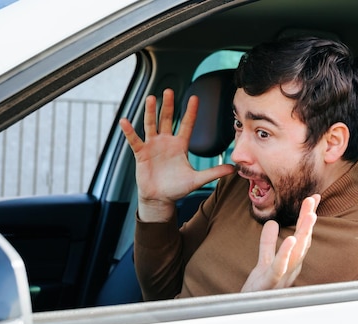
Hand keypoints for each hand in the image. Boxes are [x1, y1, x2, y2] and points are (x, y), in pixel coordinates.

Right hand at [119, 89, 234, 221]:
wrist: (160, 199)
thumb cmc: (178, 189)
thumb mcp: (197, 180)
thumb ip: (213, 172)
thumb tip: (233, 169)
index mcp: (180, 145)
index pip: (186, 124)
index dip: (190, 112)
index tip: (194, 97)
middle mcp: (166, 142)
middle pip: (167, 119)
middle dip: (168, 105)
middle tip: (168, 91)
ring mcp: (153, 146)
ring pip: (151, 125)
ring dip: (150, 112)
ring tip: (151, 98)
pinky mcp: (141, 154)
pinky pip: (134, 140)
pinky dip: (129, 131)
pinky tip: (125, 121)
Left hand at [241, 194, 320, 291]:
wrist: (246, 312)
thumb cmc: (259, 289)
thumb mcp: (263, 262)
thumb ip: (267, 244)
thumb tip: (272, 223)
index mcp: (291, 262)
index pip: (302, 236)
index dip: (308, 218)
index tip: (313, 198)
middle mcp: (292, 269)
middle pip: (304, 241)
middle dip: (310, 220)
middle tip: (314, 198)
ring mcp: (283, 277)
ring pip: (298, 253)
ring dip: (305, 233)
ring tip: (310, 215)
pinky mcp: (270, 284)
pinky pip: (279, 267)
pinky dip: (286, 253)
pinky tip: (289, 239)